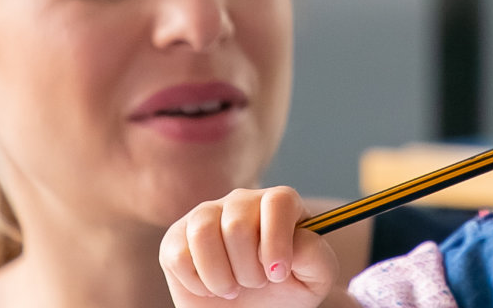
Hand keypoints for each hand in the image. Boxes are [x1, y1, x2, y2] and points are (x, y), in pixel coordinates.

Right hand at [160, 186, 335, 306]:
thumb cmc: (283, 292)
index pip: (278, 201)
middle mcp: (241, 202)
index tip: (277, 275)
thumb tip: (297, 242)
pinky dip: (198, 283)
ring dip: (221, 276)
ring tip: (233, 288)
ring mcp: (206, 215)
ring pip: (203, 233)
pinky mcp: (176, 238)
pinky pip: (179, 256)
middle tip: (255, 284)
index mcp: (279, 205)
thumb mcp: (313, 279)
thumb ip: (316, 256)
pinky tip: (210, 288)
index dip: (277, 239)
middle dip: (248, 269)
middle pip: (237, 224)